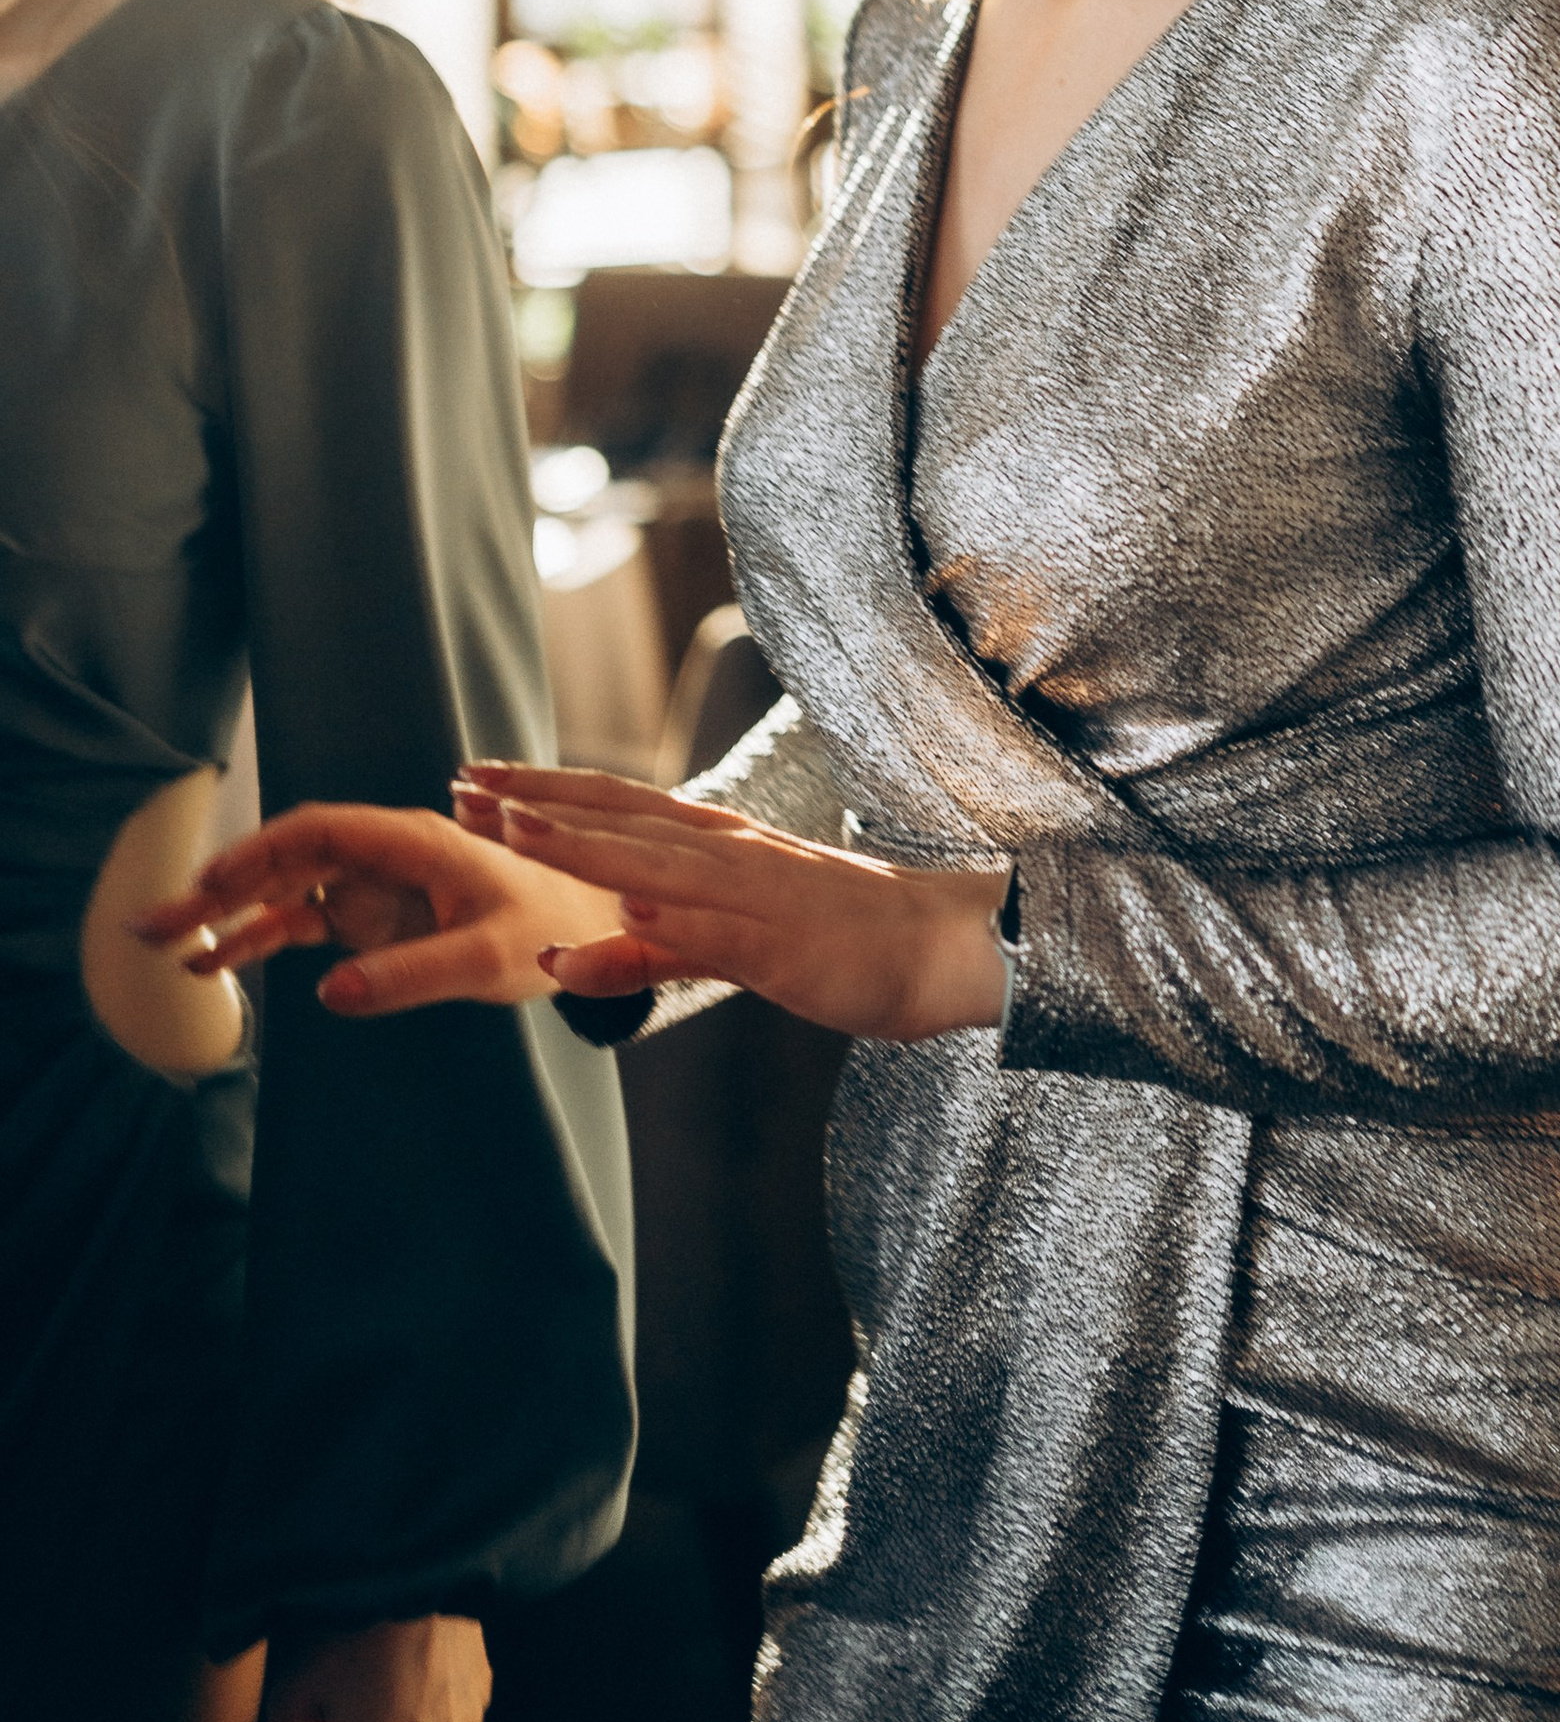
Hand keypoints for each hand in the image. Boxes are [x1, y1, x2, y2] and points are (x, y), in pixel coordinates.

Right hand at [133, 801, 620, 1016]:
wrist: (595, 928)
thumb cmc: (553, 928)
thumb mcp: (489, 957)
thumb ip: (413, 974)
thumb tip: (329, 994)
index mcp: (415, 840)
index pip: (319, 832)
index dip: (258, 855)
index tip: (204, 887)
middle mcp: (387, 854)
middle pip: (287, 858)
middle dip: (218, 887)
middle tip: (152, 925)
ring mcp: (378, 885)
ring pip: (288, 891)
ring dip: (228, 917)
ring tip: (166, 951)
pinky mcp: (379, 917)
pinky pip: (308, 922)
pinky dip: (262, 938)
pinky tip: (216, 963)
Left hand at [451, 764, 1011, 1039]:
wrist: (939, 944)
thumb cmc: (841, 933)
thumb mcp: (737, 929)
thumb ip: (659, 938)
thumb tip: (579, 942)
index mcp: (719, 840)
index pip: (616, 802)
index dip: (543, 788)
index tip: (474, 775)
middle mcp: (727, 850)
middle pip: (617, 818)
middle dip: (534, 802)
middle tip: (458, 787)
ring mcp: (750, 894)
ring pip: (649, 863)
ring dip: (576, 845)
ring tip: (508, 829)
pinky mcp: (775, 945)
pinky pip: (702, 940)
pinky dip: (647, 934)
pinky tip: (600, 930)